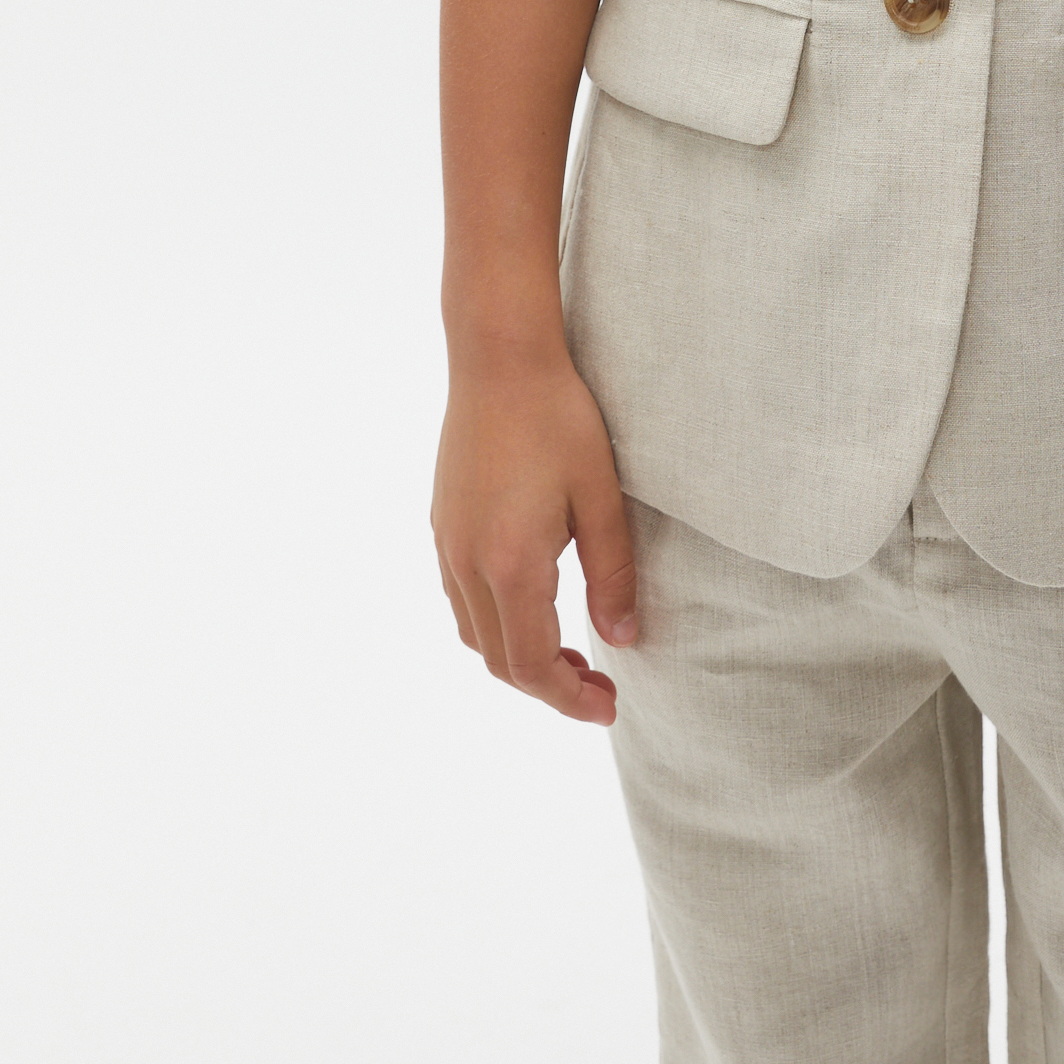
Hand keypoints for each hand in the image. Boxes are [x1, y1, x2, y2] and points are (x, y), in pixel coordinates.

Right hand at [431, 349, 638, 725]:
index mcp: (510, 564)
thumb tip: (621, 640)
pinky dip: (495, 623)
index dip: (567, 697)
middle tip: (597, 688)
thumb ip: (613, 574)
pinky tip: (532, 604)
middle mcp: (466, 564)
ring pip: (474, 633)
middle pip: (497, 660)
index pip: (530, 664)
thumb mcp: (601, 497)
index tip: (607, 706)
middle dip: (547, 685)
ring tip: (568, 653)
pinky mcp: (442, 524)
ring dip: (517, 656)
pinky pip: (461, 598)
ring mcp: (446, 545)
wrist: (499, 357)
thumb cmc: (559, 418)